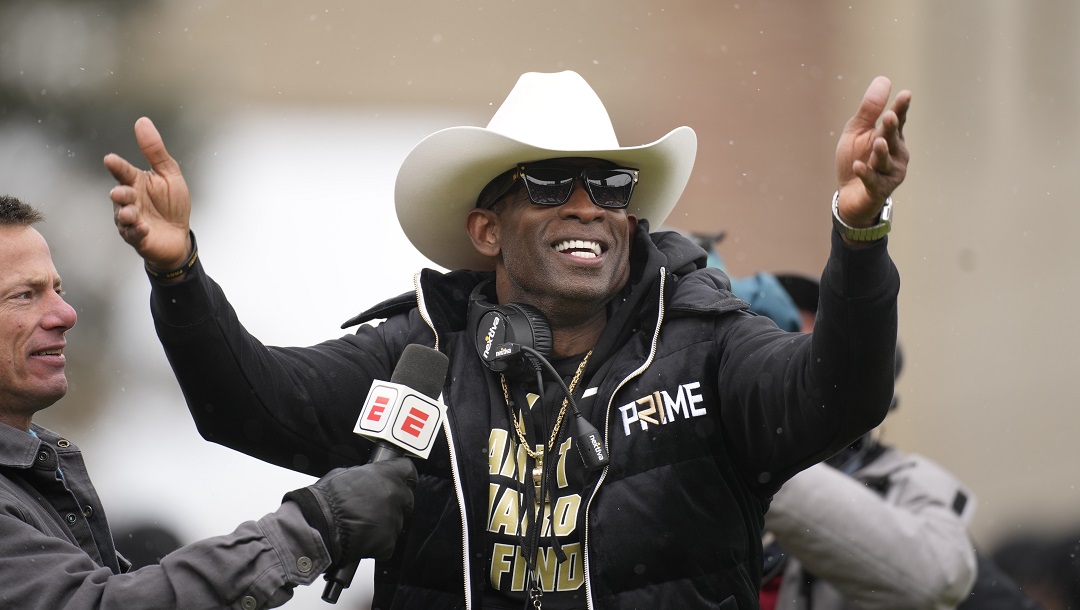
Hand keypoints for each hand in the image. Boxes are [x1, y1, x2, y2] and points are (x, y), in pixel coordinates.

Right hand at [103, 117, 192, 270]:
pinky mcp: (137, 237)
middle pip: (120, 194)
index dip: (117, 166)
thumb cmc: (172, 203)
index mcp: (136, 182)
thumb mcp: (169, 174)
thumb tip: (142, 121)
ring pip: (123, 216)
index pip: (123, 171)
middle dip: (120, 194)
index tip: (110, 159)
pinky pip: (133, 234)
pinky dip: (137, 231)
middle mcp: (130, 200)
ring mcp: (131, 219)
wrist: (179, 235)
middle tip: (119, 193)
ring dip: (126, 214)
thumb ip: (155, 150)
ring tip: (129, 213)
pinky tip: (144, 228)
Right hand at [285, 457, 417, 563]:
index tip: (402, 480)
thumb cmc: (323, 502)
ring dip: (385, 524)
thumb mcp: (342, 474)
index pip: (408, 470)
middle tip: (377, 508)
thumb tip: (367, 478)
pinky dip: (378, 544)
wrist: (315, 528)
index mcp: (385, 475)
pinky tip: (362, 539)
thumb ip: (363, 475)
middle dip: (395, 503)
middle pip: (407, 498)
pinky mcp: (388, 542)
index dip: (404, 476)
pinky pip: (388, 543)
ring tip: (364, 526)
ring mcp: (393, 520)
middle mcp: (393, 495)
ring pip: (397, 522)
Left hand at [834, 76, 911, 229]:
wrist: (851, 195)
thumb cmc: (857, 158)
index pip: (897, 120)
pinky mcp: (879, 190)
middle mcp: (896, 154)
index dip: (901, 109)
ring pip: (885, 161)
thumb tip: (884, 79)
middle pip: (892, 139)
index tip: (905, 95)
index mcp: (891, 137)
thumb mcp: (858, 131)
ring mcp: (890, 173)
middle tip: (889, 116)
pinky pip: (872, 181)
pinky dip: (866, 173)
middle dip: (891, 129)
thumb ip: (869, 109)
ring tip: (878, 142)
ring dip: (882, 152)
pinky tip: (859, 166)